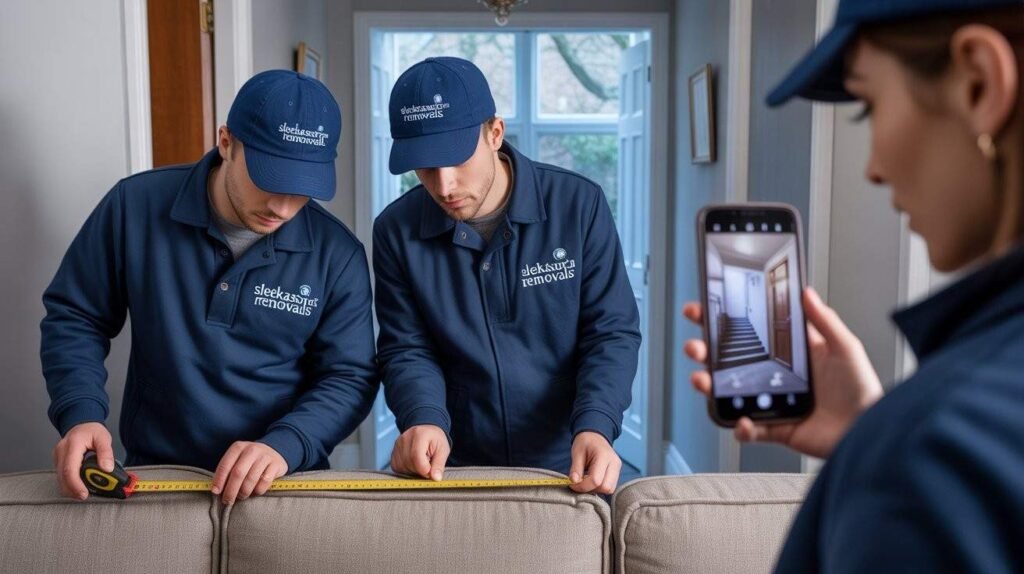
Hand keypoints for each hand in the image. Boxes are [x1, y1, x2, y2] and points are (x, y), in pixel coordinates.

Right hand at [53, 422, 113, 499]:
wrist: (81, 423)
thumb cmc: (92, 430)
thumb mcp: (104, 437)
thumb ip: (106, 453)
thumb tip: (107, 468)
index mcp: (72, 444)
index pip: (70, 469)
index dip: (75, 484)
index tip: (84, 494)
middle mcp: (61, 451)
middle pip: (62, 476)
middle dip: (73, 490)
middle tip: (85, 496)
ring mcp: (57, 456)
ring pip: (59, 478)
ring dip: (70, 488)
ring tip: (84, 491)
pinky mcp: (57, 461)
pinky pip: (61, 475)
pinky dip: (69, 483)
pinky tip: (79, 485)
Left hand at [211, 442, 287, 504]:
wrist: (275, 451)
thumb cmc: (250, 460)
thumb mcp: (238, 459)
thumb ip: (228, 471)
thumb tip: (216, 490)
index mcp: (238, 447)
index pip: (225, 465)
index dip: (219, 480)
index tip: (216, 492)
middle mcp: (251, 449)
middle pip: (238, 473)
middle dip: (231, 490)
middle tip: (228, 501)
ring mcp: (265, 456)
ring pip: (251, 479)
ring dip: (244, 492)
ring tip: (242, 496)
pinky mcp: (276, 464)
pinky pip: (264, 482)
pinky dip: (258, 490)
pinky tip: (256, 491)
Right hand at [390, 424, 449, 480]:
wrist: (426, 431)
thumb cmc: (435, 439)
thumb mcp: (443, 450)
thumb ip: (439, 464)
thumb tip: (436, 478)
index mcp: (419, 435)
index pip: (417, 459)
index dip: (426, 470)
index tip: (432, 471)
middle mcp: (405, 439)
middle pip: (410, 464)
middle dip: (421, 470)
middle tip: (428, 463)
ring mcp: (397, 445)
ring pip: (403, 468)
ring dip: (413, 470)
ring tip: (421, 461)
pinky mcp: (393, 452)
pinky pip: (397, 468)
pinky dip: (406, 469)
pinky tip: (413, 463)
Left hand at [569, 431, 621, 493]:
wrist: (595, 436)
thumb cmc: (585, 442)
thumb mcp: (577, 452)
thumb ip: (575, 468)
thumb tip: (574, 482)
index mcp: (604, 456)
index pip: (596, 480)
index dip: (583, 486)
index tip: (572, 484)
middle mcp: (615, 463)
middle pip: (605, 487)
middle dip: (591, 489)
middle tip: (579, 483)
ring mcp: (617, 469)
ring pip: (609, 489)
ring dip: (596, 489)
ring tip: (586, 481)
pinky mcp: (617, 473)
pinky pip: (610, 487)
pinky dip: (600, 487)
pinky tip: (591, 480)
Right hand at [683, 288, 882, 458]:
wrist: (870, 431)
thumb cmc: (863, 390)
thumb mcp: (846, 347)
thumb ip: (824, 320)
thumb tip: (806, 292)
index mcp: (789, 353)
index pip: (750, 333)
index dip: (723, 322)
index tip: (703, 310)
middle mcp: (775, 376)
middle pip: (729, 361)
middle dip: (705, 352)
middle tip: (695, 346)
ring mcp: (771, 402)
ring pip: (729, 394)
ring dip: (709, 387)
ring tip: (703, 380)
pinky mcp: (775, 428)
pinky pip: (749, 430)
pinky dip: (741, 428)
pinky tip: (743, 421)